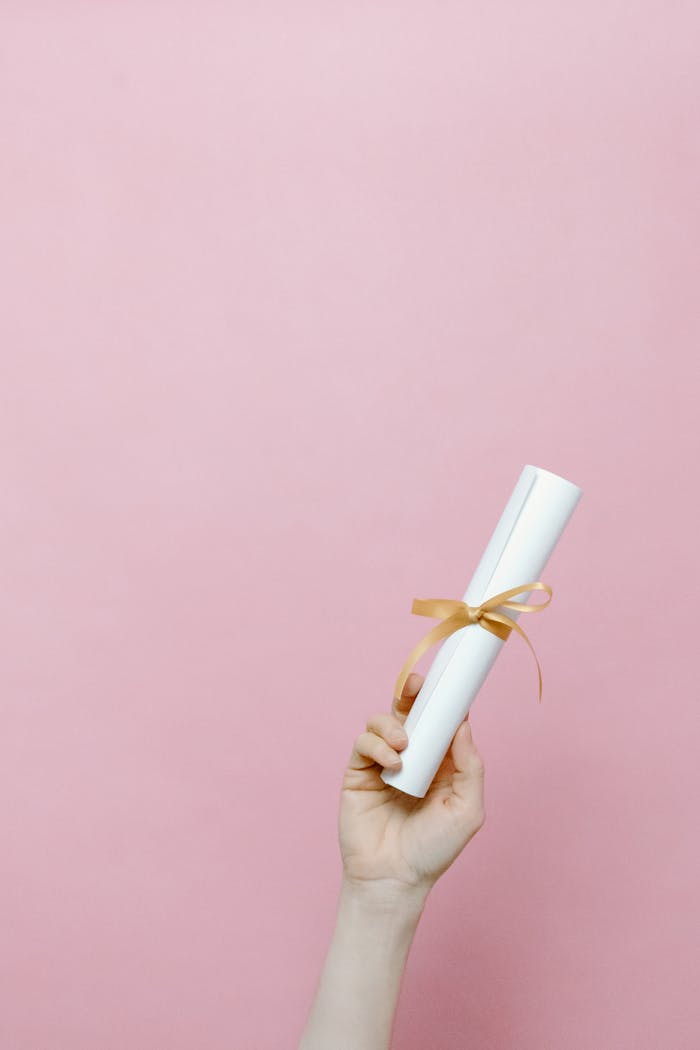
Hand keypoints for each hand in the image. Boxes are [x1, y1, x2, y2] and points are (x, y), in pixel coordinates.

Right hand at [339, 673, 485, 895]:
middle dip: (412, 694)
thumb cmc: (434, 849)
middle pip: (410, 712)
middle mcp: (413, 757)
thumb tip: (462, 726)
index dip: (444, 701)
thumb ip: (469, 766)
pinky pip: (363, 743)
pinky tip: (390, 762)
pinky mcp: (359, 773)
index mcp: (441, 763)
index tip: (447, 683)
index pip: (442, 722)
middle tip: (415, 686)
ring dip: (392, 724)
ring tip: (403, 745)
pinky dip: (376, 744)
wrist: (394, 878)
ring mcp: (383, 763)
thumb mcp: (467, 810)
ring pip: (382, 722)